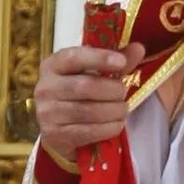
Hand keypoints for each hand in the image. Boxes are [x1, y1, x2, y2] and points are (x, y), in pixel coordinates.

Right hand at [34, 42, 139, 169]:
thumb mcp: (93, 74)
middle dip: (112, 90)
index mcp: (52, 65)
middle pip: (85, 86)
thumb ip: (116, 61)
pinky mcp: (54, 135)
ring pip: (89, 111)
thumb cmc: (79, 95)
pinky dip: (108, 128)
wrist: (58, 130)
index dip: (99, 58)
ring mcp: (47, 113)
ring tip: (123, 110)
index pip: (74, 57)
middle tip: (124, 93)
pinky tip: (117, 124)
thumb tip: (139, 48)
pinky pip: (88, 131)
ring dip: (114, 111)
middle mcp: (45, 88)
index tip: (122, 62)